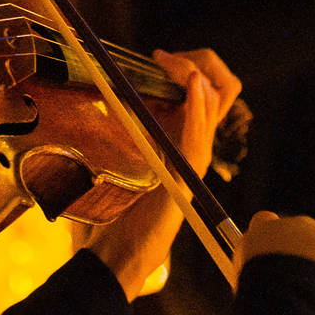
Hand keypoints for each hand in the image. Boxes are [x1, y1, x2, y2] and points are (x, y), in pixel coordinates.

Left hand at [77, 48, 240, 298]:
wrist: (113, 254)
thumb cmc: (108, 211)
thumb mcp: (111, 156)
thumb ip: (112, 128)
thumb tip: (93, 90)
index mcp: (180, 139)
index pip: (207, 90)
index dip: (189, 65)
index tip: (158, 59)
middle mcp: (193, 147)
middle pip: (220, 90)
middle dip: (197, 62)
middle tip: (163, 60)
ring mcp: (192, 163)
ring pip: (216, 107)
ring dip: (195, 76)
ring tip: (173, 66)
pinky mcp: (186, 180)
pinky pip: (199, 138)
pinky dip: (198, 108)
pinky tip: (191, 85)